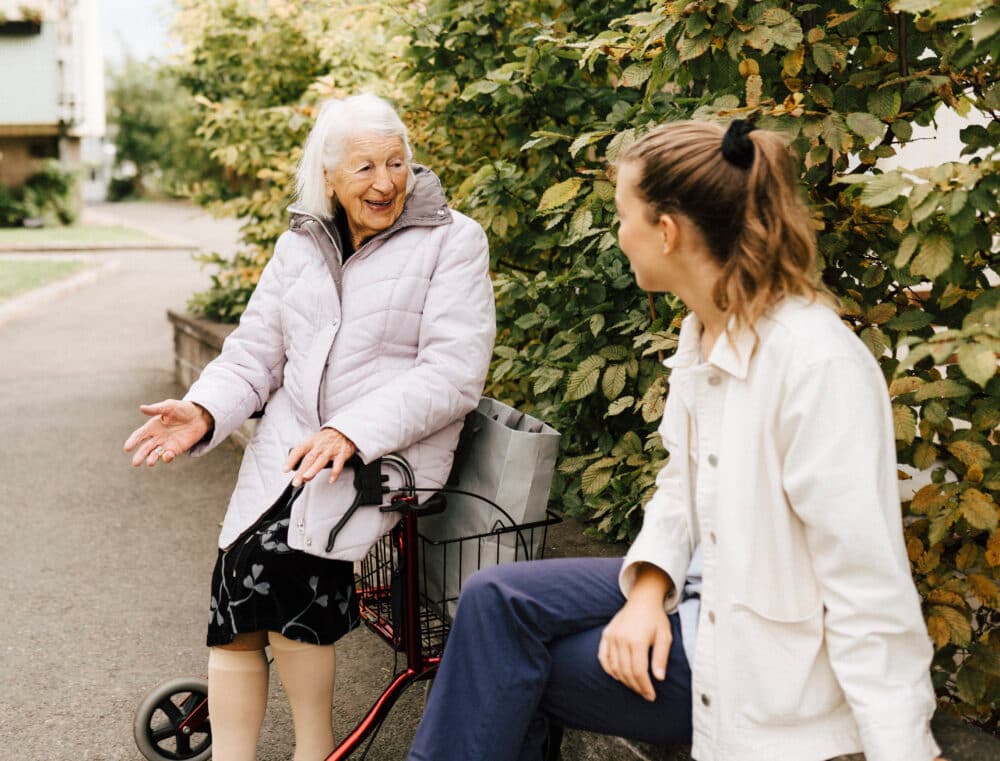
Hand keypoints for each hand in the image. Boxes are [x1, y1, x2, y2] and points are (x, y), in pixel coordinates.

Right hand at [123, 400, 213, 466]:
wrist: (199, 416)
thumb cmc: (182, 409)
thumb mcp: (169, 406)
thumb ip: (156, 409)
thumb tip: (141, 408)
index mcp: (152, 426)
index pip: (139, 435)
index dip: (132, 441)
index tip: (127, 448)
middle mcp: (156, 437)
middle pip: (145, 448)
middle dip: (140, 455)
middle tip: (135, 463)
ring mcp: (165, 444)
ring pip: (155, 454)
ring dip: (151, 459)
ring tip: (150, 463)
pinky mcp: (175, 449)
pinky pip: (168, 455)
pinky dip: (166, 457)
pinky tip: (167, 455)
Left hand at [283, 427, 356, 487]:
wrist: (344, 431)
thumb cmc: (327, 438)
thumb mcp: (314, 441)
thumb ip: (305, 453)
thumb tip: (295, 467)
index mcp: (311, 442)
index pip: (298, 450)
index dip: (291, 460)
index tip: (285, 469)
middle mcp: (320, 446)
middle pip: (309, 459)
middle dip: (301, 471)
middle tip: (296, 481)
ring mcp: (331, 450)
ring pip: (321, 460)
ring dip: (313, 470)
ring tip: (307, 478)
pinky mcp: (342, 454)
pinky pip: (338, 464)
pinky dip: (335, 473)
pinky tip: (331, 479)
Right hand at [598, 565, 672, 701]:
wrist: (643, 599)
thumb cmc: (656, 619)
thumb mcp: (665, 637)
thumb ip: (661, 658)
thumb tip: (659, 678)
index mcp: (637, 640)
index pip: (638, 672)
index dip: (644, 687)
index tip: (651, 696)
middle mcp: (621, 639)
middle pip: (626, 672)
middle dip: (636, 687)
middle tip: (644, 693)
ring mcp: (611, 637)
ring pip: (614, 667)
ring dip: (624, 680)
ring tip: (635, 686)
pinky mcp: (606, 635)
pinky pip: (603, 658)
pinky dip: (609, 670)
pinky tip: (619, 676)